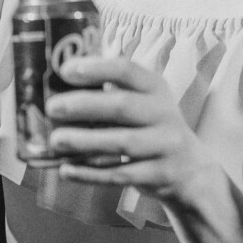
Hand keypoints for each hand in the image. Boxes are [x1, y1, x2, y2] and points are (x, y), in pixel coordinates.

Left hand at [45, 56, 222, 204]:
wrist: (190, 169)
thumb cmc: (152, 129)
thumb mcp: (144, 102)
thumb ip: (111, 93)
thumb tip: (58, 88)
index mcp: (155, 88)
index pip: (127, 70)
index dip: (96, 68)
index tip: (65, 70)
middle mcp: (163, 113)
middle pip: (122, 106)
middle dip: (83, 105)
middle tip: (52, 107)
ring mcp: (163, 145)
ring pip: (121, 143)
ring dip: (84, 141)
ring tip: (55, 140)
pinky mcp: (158, 174)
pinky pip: (120, 174)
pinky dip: (90, 173)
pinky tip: (66, 169)